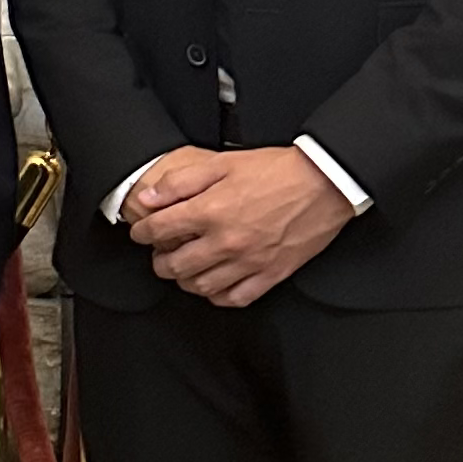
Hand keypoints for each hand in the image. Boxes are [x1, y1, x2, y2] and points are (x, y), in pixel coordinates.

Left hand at [127, 146, 355, 308]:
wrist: (321, 184)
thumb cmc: (274, 171)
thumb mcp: (221, 163)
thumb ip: (181, 181)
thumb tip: (151, 197)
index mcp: (210, 211)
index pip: (160, 230)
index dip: (142, 232)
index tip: (140, 232)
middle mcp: (226, 241)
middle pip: (176, 265)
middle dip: (159, 261)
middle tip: (158, 254)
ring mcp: (248, 262)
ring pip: (202, 286)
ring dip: (184, 281)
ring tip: (181, 270)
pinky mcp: (270, 275)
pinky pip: (235, 298)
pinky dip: (218, 296)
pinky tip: (213, 286)